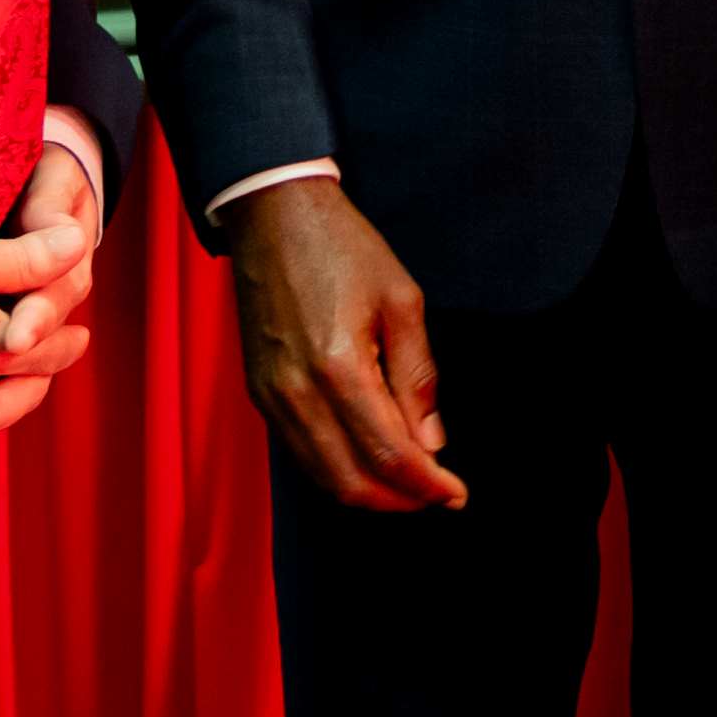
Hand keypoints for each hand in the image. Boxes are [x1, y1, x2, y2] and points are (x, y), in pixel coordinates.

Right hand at [226, 177, 467, 510]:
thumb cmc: (340, 247)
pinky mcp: (259, 393)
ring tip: (409, 484)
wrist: (272, 215)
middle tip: (437, 494)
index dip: (427, 485)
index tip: (456, 495)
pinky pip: (299, 454)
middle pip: (350, 482)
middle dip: (400, 500)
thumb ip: (417, 376)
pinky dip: (337, 469)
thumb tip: (431, 442)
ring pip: (321, 476)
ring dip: (369, 492)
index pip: (388, 454)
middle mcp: (296, 394)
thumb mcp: (401, 299)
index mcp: (337, 368)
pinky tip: (368, 458)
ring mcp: (271, 397)